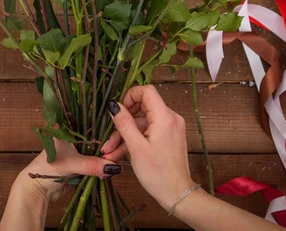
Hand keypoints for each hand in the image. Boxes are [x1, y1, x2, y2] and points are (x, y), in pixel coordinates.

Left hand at [15, 139, 120, 202]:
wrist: (38, 189)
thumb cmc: (47, 168)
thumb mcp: (71, 164)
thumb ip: (91, 164)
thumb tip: (113, 166)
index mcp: (71, 130)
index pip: (94, 125)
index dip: (106, 132)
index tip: (113, 143)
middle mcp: (77, 138)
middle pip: (100, 139)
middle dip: (109, 148)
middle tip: (115, 156)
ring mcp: (81, 152)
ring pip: (100, 152)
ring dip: (107, 159)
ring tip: (114, 165)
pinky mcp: (84, 165)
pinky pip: (98, 164)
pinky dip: (103, 168)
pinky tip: (109, 172)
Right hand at [102, 85, 193, 211]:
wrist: (177, 193)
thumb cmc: (157, 172)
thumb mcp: (136, 147)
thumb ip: (124, 123)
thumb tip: (113, 105)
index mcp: (165, 117)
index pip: (147, 91)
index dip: (130, 96)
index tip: (118, 111)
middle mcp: (170, 118)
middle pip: (142, 108)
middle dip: (122, 122)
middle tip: (108, 138)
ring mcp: (170, 128)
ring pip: (142, 123)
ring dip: (125, 135)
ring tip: (109, 152)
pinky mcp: (168, 137)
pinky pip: (147, 132)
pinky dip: (134, 140)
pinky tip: (118, 154)